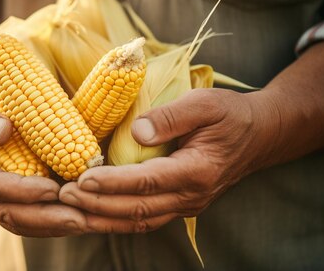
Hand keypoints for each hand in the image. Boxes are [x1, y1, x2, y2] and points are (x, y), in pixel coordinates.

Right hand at [0, 85, 88, 236]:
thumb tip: (4, 131)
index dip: (22, 191)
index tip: (52, 189)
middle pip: (11, 214)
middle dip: (47, 219)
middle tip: (80, 219)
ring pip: (23, 221)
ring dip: (55, 224)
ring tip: (87, 222)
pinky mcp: (7, 195)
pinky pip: (31, 213)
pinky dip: (54, 217)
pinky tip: (81, 214)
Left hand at [59, 88, 279, 232]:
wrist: (260, 135)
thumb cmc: (231, 114)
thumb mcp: (206, 103)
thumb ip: (173, 116)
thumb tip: (137, 132)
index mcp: (198, 170)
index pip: (148, 182)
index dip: (113, 182)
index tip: (82, 178)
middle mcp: (192, 196)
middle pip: (138, 209)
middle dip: (97, 205)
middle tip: (63, 194)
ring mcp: (186, 205)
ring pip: (139, 221)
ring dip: (102, 218)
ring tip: (69, 208)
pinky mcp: (179, 205)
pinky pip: (144, 219)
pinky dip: (115, 219)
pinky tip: (92, 212)